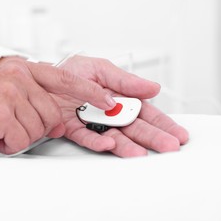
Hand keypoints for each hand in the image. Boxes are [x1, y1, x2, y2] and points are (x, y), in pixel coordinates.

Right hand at [0, 57, 114, 153]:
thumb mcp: (10, 98)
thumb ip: (38, 102)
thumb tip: (62, 122)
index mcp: (22, 68)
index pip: (65, 78)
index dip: (89, 91)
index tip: (108, 100)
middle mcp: (16, 74)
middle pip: (54, 113)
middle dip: (37, 128)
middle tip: (12, 125)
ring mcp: (8, 91)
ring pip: (40, 128)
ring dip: (21, 136)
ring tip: (0, 128)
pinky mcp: (0, 110)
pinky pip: (23, 139)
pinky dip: (9, 144)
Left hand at [52, 55, 188, 157]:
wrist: (42, 76)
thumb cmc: (71, 70)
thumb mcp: (101, 68)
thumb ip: (125, 80)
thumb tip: (152, 88)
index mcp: (118, 97)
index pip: (145, 112)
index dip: (162, 123)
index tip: (177, 133)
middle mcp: (108, 112)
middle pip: (135, 127)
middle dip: (153, 137)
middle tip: (168, 146)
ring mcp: (93, 122)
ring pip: (115, 136)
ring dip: (129, 145)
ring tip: (141, 153)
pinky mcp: (75, 129)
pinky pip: (88, 137)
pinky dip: (98, 142)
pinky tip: (109, 144)